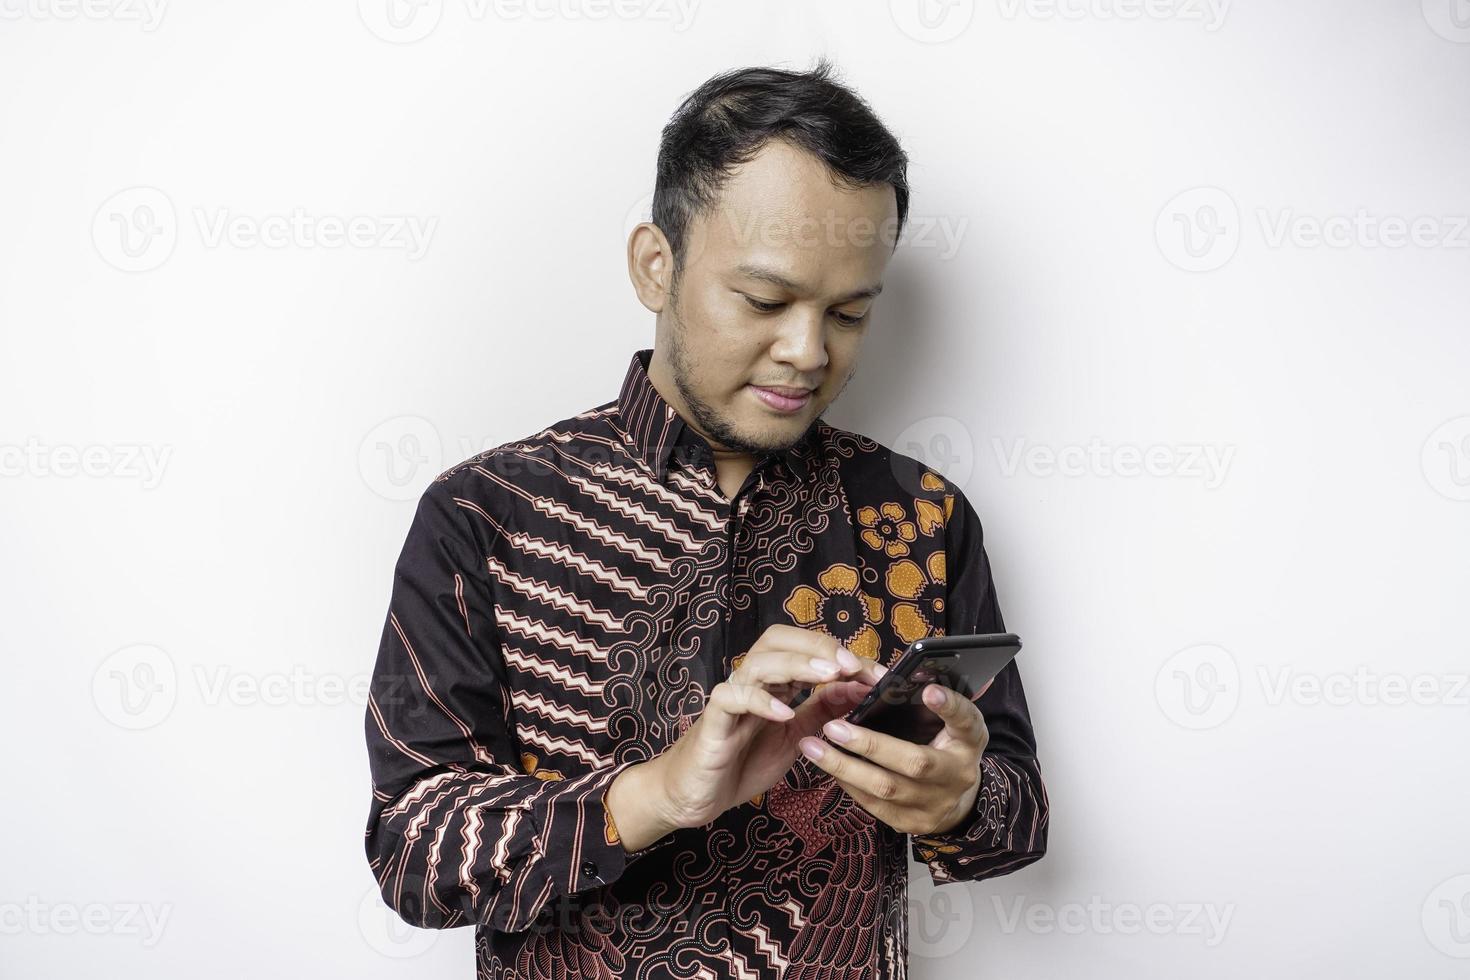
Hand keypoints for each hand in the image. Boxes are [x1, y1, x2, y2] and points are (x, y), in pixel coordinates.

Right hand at [648, 625, 888, 829]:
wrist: (697, 795)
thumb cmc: (743, 762)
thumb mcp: (796, 737)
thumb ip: (822, 711)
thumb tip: (857, 688)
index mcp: (774, 683)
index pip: (806, 649)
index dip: (841, 654)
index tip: (876, 674)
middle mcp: (752, 682)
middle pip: (780, 641)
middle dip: (818, 647)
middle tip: (852, 665)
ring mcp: (731, 697)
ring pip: (759, 663)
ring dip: (796, 664)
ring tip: (827, 675)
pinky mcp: (713, 720)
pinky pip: (733, 698)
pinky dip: (760, 701)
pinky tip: (785, 712)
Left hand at [795, 679, 992, 834]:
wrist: (957, 802)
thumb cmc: (947, 748)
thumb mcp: (953, 724)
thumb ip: (938, 702)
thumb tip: (914, 676)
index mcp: (969, 742)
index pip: (966, 721)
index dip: (949, 706)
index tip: (928, 690)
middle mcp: (957, 776)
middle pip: (915, 762)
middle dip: (871, 744)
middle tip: (833, 727)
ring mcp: (934, 804)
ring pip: (885, 788)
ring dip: (844, 766)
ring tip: (812, 747)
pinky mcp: (911, 822)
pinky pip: (874, 804)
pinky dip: (847, 782)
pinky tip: (827, 765)